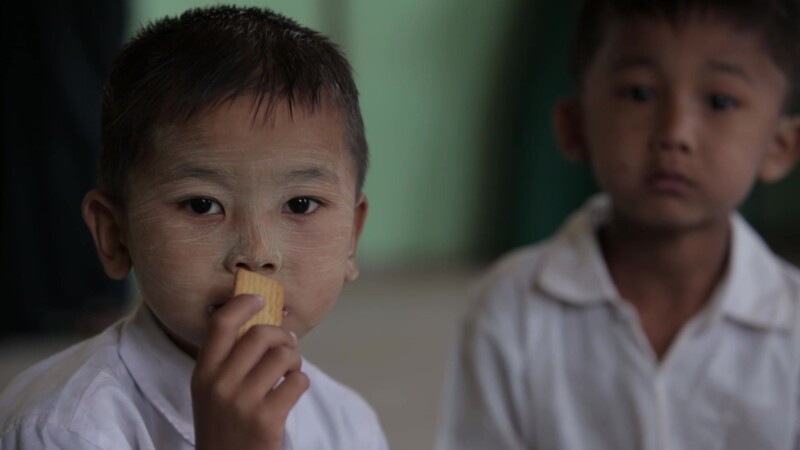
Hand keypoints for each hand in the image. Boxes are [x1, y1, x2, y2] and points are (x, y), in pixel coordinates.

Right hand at [192, 294, 308, 449]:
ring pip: (283, 355)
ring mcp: (242, 402)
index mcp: (203, 373)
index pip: (221, 323)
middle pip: (260, 334)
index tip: (260, 299)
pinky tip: (292, 391)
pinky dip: (301, 382)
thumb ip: (229, 361)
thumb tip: (264, 323)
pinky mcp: (266, 419)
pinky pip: (298, 381)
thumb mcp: (212, 392)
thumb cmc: (225, 425)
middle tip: (288, 343)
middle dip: (282, 335)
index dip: (243, 303)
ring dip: (294, 360)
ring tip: (290, 371)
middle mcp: (219, 384)